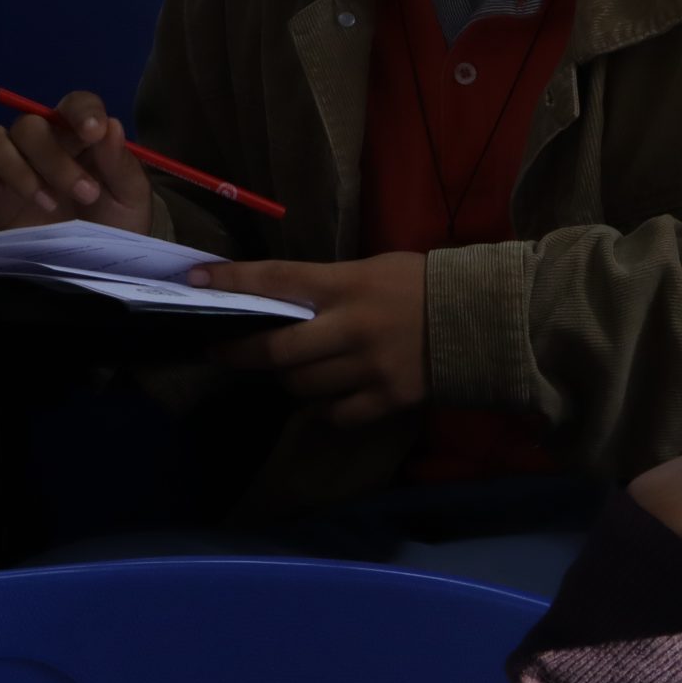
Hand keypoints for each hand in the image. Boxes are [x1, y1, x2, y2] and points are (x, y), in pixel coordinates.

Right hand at [0, 90, 155, 234]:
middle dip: (56, 159)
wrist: (94, 263)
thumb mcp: (131, 198)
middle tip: (85, 194)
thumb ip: (121, 164)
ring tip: (48, 205)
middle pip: (30, 125)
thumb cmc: (116, 223)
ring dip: (17, 169)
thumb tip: (110, 126)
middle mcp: (40, 143)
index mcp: (80, 136)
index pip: (75, 103)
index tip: (93, 132)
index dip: (81, 111)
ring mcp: (7, 163)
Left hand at [206, 254, 431, 426]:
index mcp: (346, 284)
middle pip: (277, 350)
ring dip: (289, 380)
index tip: (195, 283)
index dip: (231, 282)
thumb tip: (278, 304)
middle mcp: (351, 327)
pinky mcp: (388, 398)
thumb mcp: (372, 269)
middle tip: (222, 351)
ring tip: (294, 370)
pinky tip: (329, 397)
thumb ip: (327, 287)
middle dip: (240, 353)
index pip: (275, 280)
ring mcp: (369, 367)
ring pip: (302, 385)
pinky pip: (335, 413)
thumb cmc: (422, 285)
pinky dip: (324, 407)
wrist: (486, 318)